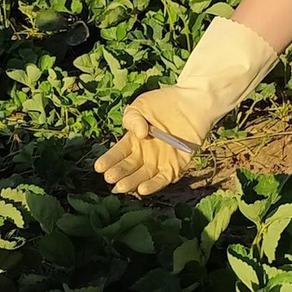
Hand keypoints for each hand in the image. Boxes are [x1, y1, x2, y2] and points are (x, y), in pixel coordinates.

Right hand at [95, 16, 277, 196]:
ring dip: (132, 182)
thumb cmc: (164, 102)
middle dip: (119, 173)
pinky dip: (153, 186)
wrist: (192, 102)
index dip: (108, 160)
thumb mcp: (141, 106)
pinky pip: (163, 179)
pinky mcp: (175, 166)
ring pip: (143, 176)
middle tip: (109, 179)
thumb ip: (132, 119)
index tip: (99, 167)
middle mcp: (144, 155)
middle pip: (129, 167)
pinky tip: (142, 189)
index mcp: (133, 141)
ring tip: (122, 186)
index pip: (118, 153)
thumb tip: (139, 135)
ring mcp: (159, 162)